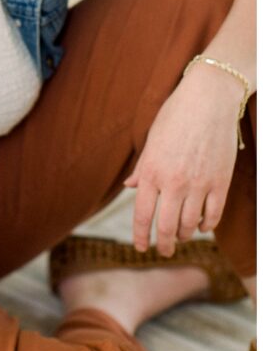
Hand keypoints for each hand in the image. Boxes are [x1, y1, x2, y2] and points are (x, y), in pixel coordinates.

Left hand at [123, 65, 241, 255]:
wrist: (209, 99)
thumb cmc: (176, 115)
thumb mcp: (152, 140)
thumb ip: (143, 167)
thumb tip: (131, 186)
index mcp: (152, 170)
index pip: (142, 215)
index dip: (140, 236)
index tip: (140, 247)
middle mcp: (174, 181)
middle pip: (166, 228)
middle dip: (163, 245)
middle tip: (163, 251)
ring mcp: (199, 184)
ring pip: (189, 225)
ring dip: (183, 235)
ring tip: (179, 236)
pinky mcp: (220, 183)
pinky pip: (212, 215)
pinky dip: (205, 225)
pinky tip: (199, 225)